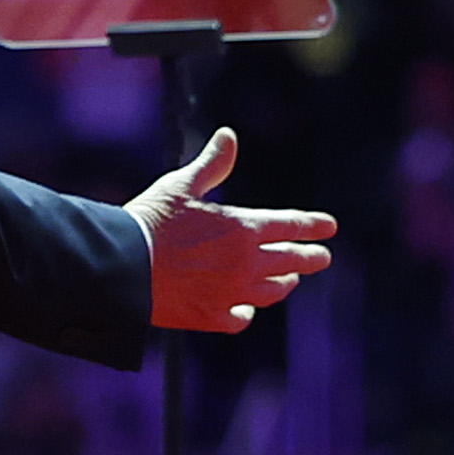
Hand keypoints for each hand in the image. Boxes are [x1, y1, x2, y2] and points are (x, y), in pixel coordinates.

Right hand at [128, 128, 336, 335]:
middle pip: (291, 261)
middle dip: (311, 258)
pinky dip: (246, 313)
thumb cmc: (150, 221)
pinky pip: (240, 318)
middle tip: (323, 258)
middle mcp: (245, 264)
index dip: (313, 225)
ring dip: (283, 284)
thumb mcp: (181, 185)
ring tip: (289, 281)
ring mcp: (230, 293)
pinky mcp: (210, 317)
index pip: (290, 225)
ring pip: (271, 291)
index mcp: (243, 228)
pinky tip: (246, 311)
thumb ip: (211, 164)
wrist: (122, 267)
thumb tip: (229, 135)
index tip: (330, 227)